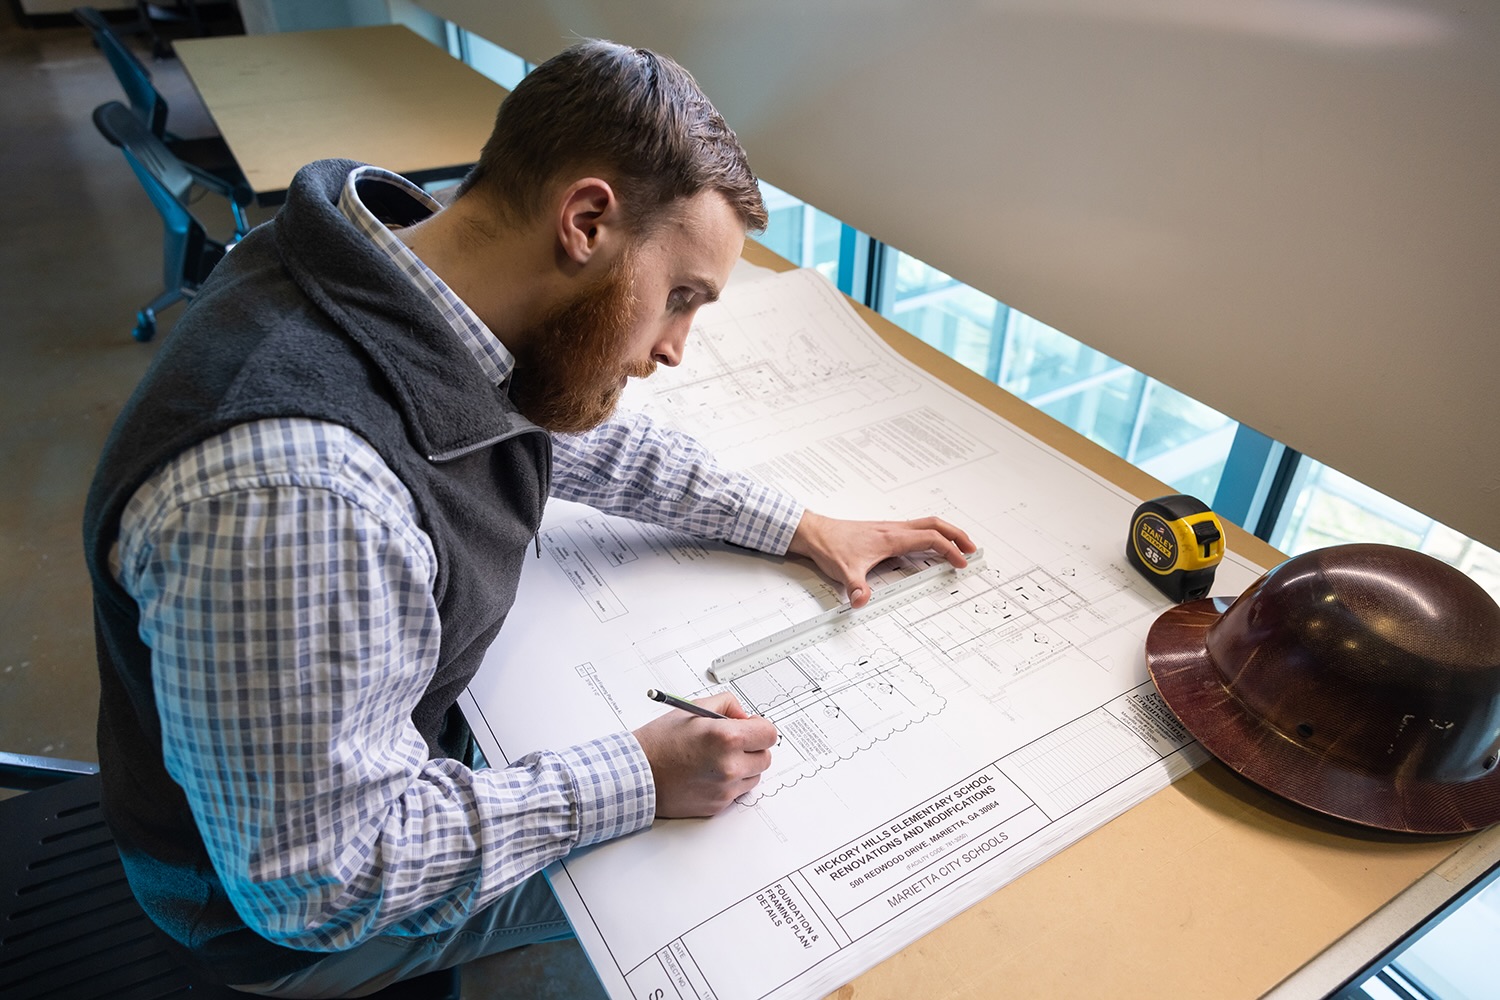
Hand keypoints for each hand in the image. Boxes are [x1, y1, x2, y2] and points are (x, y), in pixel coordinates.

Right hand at [633, 693, 777, 816]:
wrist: (637, 775)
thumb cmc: (659, 742)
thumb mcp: (693, 708)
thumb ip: (727, 704)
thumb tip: (745, 716)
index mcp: (726, 738)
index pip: (769, 734)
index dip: (759, 728)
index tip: (751, 727)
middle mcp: (729, 766)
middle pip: (765, 757)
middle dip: (753, 747)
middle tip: (732, 742)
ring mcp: (724, 789)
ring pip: (754, 776)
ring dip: (743, 766)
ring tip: (717, 758)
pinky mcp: (718, 805)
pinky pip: (737, 792)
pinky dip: (729, 782)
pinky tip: (708, 772)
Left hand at [785, 511, 976, 607]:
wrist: (815, 532)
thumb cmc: (830, 546)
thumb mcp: (843, 571)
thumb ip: (856, 588)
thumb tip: (861, 601)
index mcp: (891, 538)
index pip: (930, 539)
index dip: (949, 550)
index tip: (961, 562)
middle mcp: (894, 529)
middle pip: (935, 524)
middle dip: (957, 535)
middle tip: (973, 548)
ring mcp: (890, 528)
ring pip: (926, 524)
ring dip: (945, 533)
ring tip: (958, 546)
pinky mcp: (884, 531)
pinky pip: (916, 529)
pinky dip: (930, 534)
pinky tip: (929, 546)